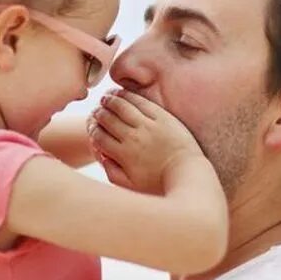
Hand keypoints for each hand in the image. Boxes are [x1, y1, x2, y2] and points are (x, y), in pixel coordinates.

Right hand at [87, 89, 204, 194]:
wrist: (188, 174)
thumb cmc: (160, 184)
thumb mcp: (131, 186)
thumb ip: (112, 172)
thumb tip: (100, 156)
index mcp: (123, 155)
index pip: (98, 136)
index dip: (92, 129)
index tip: (93, 126)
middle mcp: (133, 138)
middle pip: (107, 119)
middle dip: (99, 113)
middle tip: (98, 110)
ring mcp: (148, 125)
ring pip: (122, 106)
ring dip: (110, 100)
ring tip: (106, 99)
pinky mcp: (162, 117)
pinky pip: (141, 102)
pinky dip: (128, 96)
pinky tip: (122, 93)